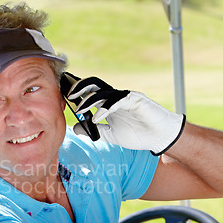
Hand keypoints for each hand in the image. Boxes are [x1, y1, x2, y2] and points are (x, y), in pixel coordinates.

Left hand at [67, 77, 185, 154]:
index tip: (62, 93)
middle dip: (79, 86)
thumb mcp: (110, 135)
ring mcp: (126, 97)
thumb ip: (93, 130)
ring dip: (89, 99)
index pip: (90, 91)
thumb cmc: (137, 134)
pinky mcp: (136, 101)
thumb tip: (75, 127)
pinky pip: (118, 101)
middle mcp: (115, 97)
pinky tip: (98, 117)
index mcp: (109, 103)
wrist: (160, 137)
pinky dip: (106, 108)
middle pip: (94, 85)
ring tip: (79, 109)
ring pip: (104, 92)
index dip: (77, 90)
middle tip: (67, 94)